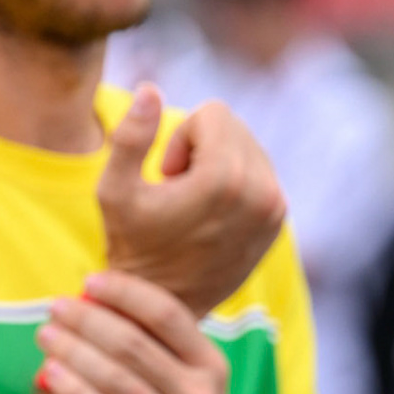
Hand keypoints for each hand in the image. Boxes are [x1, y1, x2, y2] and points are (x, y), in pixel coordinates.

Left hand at [34, 271, 248, 393]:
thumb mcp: (189, 381)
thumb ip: (155, 344)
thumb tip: (94, 295)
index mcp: (209, 364)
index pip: (167, 314)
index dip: (125, 293)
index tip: (89, 281)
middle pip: (134, 345)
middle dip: (88, 321)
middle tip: (54, 308)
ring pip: (117, 381)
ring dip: (75, 352)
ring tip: (45, 336)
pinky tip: (50, 375)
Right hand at [98, 84, 286, 316]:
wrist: (163, 304)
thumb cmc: (132, 245)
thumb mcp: (114, 190)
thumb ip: (130, 136)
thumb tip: (150, 88)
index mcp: (224, 180)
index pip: (212, 113)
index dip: (180, 139)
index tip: (167, 177)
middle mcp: (261, 192)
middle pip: (234, 126)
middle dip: (202, 148)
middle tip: (178, 190)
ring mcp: (275, 209)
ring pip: (248, 147)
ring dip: (217, 164)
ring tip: (193, 203)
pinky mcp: (279, 221)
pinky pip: (259, 172)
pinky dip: (235, 183)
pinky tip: (210, 214)